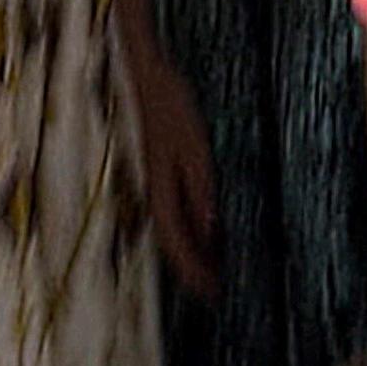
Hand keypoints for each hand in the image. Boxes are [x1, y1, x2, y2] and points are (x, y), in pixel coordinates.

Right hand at [121, 27, 219, 299]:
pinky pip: (179, 206)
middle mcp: (158, 187)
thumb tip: (211, 229)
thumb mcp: (193, 143)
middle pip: (174, 239)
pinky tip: (210, 227)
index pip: (175, 242)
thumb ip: (201, 186)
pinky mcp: (166, 164)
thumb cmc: (171, 103)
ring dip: (195, 248)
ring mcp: (160, 176)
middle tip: (218, 292)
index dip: (192, 272)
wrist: (148, 70)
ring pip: (177, 225)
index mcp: (161, 186)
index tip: (212, 295)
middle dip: (194, 268)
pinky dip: (195, 225)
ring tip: (218, 269)